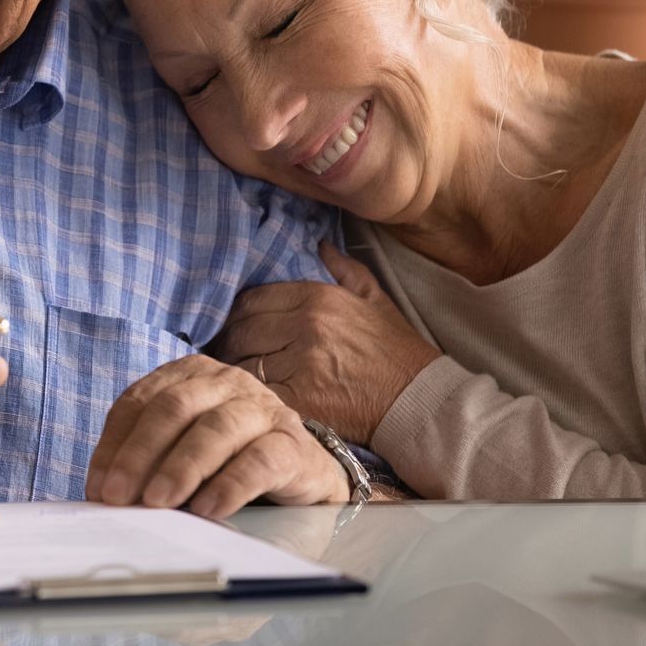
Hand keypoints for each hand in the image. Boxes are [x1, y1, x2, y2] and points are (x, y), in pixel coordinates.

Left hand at [83, 354, 347, 517]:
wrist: (303, 470)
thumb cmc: (229, 460)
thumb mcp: (182, 450)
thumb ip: (147, 461)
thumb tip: (103, 495)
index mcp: (188, 375)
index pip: (138, 401)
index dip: (114, 445)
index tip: (99, 486)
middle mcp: (225, 382)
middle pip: (173, 408)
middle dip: (140, 454)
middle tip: (120, 497)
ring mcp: (262, 409)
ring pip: (215, 429)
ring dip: (181, 468)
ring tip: (158, 502)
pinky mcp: (292, 444)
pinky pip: (259, 460)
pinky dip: (230, 485)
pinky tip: (208, 509)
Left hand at [213, 241, 441, 443]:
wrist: (421, 401)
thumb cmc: (398, 351)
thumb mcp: (375, 298)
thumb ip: (343, 268)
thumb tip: (317, 244)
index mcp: (318, 298)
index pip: (251, 300)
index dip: (235, 314)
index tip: (230, 325)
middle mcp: (306, 327)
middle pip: (240, 330)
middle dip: (228, 342)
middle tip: (223, 352)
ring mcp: (302, 365)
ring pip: (243, 363)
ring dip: (234, 370)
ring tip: (230, 375)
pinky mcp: (301, 401)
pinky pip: (257, 393)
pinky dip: (249, 396)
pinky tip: (248, 398)